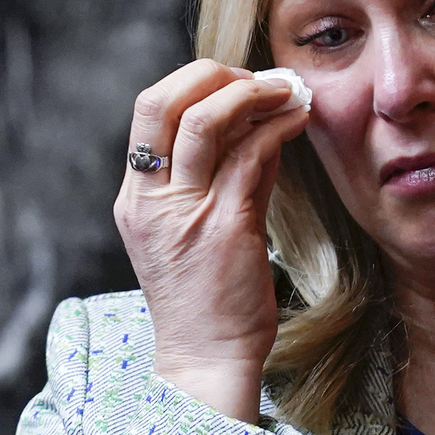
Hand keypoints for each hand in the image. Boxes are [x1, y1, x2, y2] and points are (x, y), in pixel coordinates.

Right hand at [114, 60, 312, 423]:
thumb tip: (259, 128)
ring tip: (288, 90)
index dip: (190, 82)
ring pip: (209, 121)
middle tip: (258, 78)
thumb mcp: (197, 231)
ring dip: (255, 92)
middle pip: (164, 102)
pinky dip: (278, 127)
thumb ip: (222, 178)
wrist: (206, 360)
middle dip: (214, 74)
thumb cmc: (206, 301)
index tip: (231, 81)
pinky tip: (299, 121)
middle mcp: (151, 200)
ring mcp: (185, 212)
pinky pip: (250, 157)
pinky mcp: (226, 228)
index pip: (148, 111)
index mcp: (136, 198)